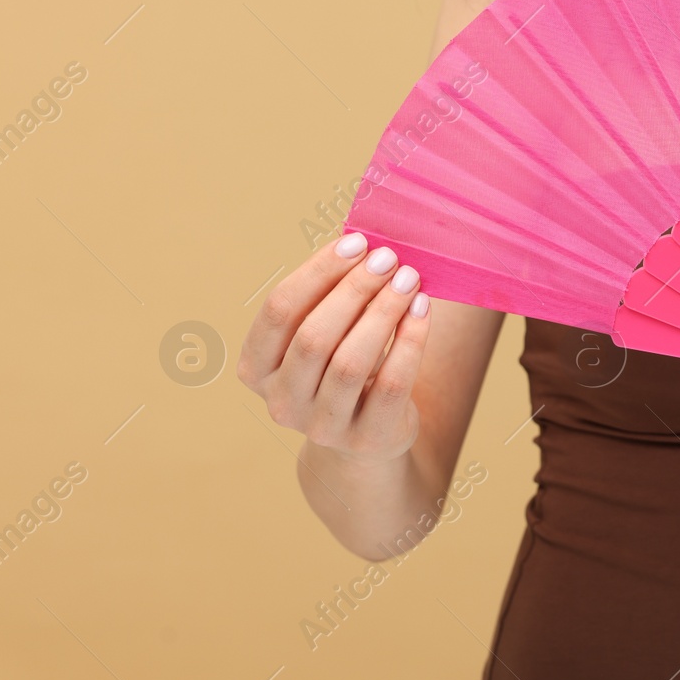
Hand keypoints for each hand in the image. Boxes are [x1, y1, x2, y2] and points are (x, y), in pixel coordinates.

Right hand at [237, 233, 431, 464]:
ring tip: (409, 279)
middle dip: (354, 290)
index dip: (317, 273)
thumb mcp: (327, 331)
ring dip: (384, 312)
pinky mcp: (365, 438)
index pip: (278, 311)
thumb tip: (364, 241)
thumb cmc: (343, 362)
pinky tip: (423, 310)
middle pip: (314, 337)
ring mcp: (320, 427)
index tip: (356, 244)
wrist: (368, 432)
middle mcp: (281, 401)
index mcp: (256, 368)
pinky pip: (391, 384)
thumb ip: (331, 293)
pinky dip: (410, 341)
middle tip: (388, 259)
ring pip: (351, 362)